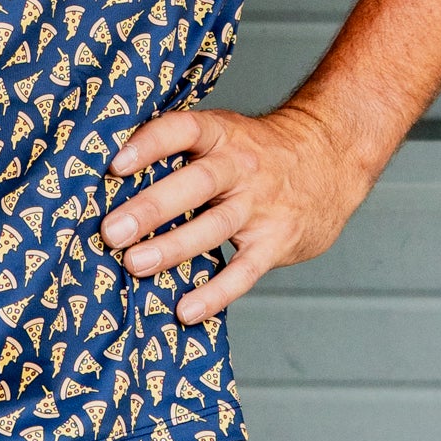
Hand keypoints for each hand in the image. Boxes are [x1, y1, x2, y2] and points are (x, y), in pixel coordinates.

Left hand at [98, 103, 374, 323]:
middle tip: (111, 230)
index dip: (149, 144)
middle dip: (151, 208)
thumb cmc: (257, 150)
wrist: (331, 157)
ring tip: (134, 264)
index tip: (114, 165)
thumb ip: (179, 150)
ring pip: (214, 227)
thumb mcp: (224, 133)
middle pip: (194, 184)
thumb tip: (108, 178)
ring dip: (173, 248)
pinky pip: (244, 271)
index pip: (182, 130)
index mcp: (221, 133)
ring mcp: (260, 205)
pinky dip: (215, 293)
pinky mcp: (277, 241)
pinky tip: (186, 309)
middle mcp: (240, 166)